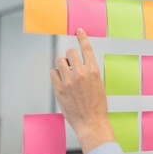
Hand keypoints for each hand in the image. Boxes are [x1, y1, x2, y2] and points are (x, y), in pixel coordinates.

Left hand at [50, 28, 113, 153]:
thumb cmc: (97, 106)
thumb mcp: (99, 85)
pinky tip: (61, 82)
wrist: (92, 123)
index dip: (82, 37)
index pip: (86, 48)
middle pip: (70, 52)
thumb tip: (77, 63)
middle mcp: (81, 73)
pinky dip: (56, 75)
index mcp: (94, 71)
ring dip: (62, 65)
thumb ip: (89, 72)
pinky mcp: (59, 89)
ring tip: (66, 75)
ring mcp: (69, 81)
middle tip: (72, 66)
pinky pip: (53, 73)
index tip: (79, 30)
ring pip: (59, 61)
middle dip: (70, 57)